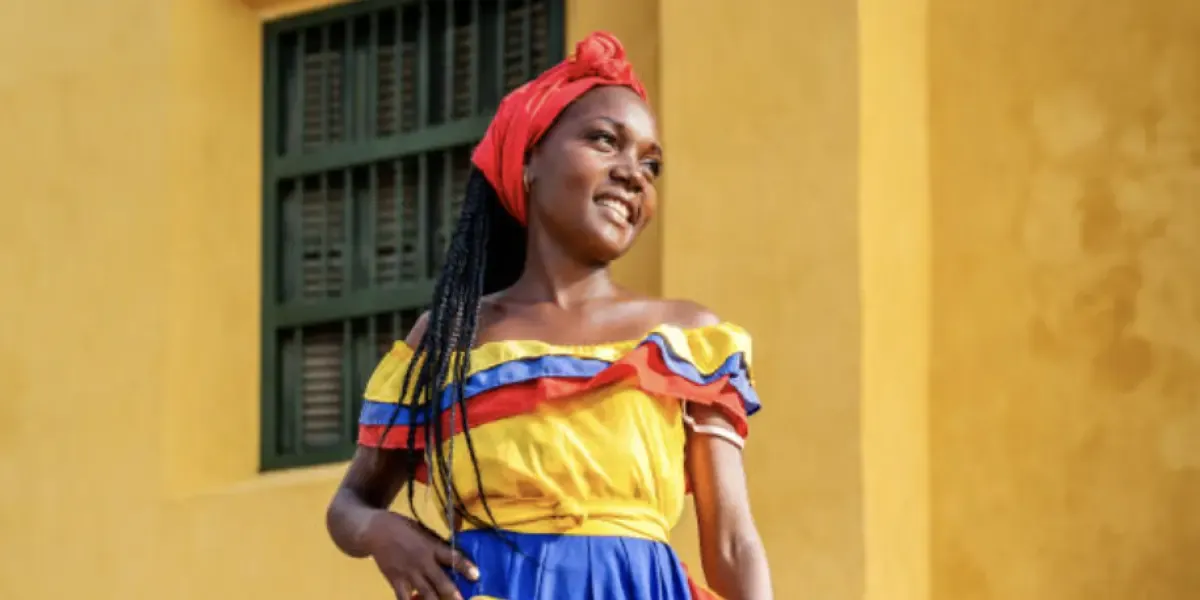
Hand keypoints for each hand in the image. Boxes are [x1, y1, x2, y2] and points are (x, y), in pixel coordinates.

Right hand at [362, 510, 479, 599]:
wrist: (375, 531)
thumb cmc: (403, 528)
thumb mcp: (423, 531)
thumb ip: (436, 544)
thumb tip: (452, 555)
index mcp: (431, 547)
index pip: (451, 557)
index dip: (465, 567)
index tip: (476, 575)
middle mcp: (422, 562)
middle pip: (440, 581)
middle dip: (452, 594)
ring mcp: (408, 573)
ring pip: (425, 593)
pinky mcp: (395, 580)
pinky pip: (404, 598)